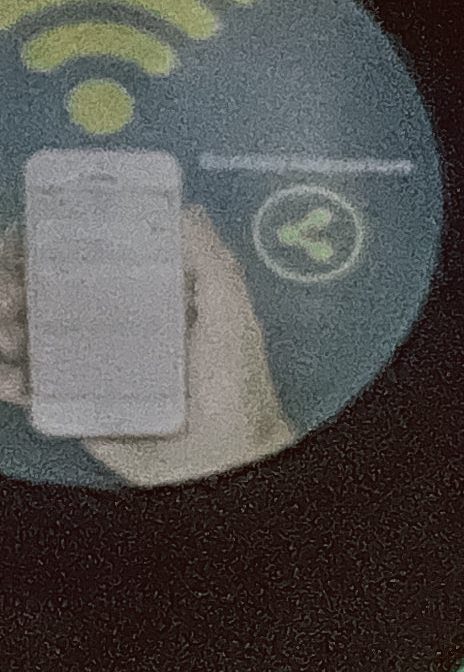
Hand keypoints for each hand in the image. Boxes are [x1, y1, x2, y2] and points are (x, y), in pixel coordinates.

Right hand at [0, 209, 298, 485]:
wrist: (222, 460)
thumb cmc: (233, 384)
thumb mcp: (231, 316)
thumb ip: (212, 264)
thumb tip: (187, 210)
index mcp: (141, 297)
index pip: (80, 259)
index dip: (43, 247)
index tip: (19, 243)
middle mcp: (109, 325)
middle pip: (40, 292)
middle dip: (11, 286)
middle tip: (9, 295)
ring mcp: (86, 364)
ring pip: (24, 333)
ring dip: (3, 327)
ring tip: (7, 336)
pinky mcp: (73, 404)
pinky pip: (27, 384)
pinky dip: (6, 377)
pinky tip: (6, 378)